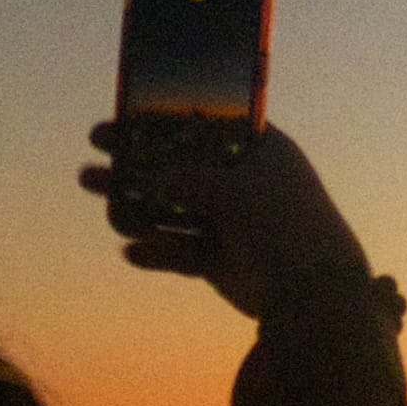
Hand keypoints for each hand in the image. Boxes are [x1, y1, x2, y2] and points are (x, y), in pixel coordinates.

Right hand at [79, 124, 372, 320]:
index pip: (203, 126)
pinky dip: (157, 251)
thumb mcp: (233, 191)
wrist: (313, 292)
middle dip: (136, 159)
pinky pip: (179, 250)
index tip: (122, 113)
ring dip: (134, 202)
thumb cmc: (283, 224)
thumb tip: (149, 180)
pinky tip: (131, 251)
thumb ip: (188, 180)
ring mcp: (230, 221)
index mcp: (258, 150)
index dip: (164, 120)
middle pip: (180, 166)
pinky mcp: (219, 259)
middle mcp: (242, 182)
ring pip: (172, 209)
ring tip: (93, 191)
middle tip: (94, 150)